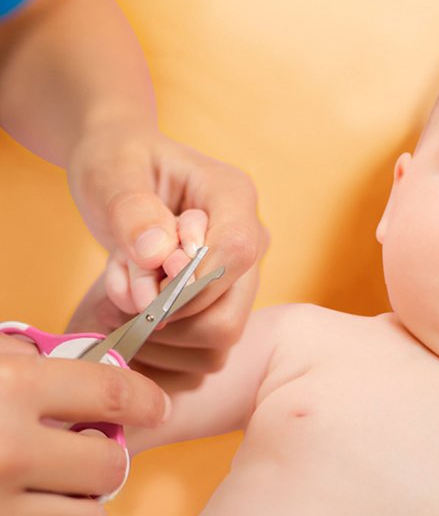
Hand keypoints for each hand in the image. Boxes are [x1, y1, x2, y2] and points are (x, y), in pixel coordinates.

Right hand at [0, 333, 169, 515]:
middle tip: (81, 450)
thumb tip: (76, 362)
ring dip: (77, 507)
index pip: (113, 393)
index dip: (145, 399)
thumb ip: (25, 360)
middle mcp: (10, 453)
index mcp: (11, 390)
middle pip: (111, 466)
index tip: (156, 407)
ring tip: (48, 489)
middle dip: (104, 457)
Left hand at [67, 123, 267, 375]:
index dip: (189, 280)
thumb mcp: (111, 172)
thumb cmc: (117, 163)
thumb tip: (159, 257)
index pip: (237, 252)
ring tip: (123, 288)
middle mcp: (250, 242)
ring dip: (155, 329)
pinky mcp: (221, 308)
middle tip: (123, 286)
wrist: (119, 173)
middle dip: (166, 314)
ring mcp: (239, 282)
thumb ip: (132, 211)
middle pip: (229, 315)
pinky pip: (196, 352)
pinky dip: (155, 342)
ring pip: (214, 342)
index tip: (145, 275)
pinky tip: (132, 306)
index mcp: (233, 196)